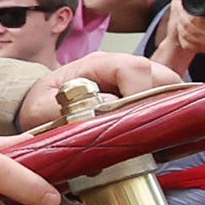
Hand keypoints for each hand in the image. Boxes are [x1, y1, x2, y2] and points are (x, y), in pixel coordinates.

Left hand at [16, 53, 170, 127]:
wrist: (35, 109)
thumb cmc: (39, 106)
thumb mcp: (43, 110)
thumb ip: (72, 109)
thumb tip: (109, 111)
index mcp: (98, 64)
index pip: (136, 68)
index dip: (141, 93)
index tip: (133, 121)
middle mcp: (121, 68)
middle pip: (162, 77)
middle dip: (163, 105)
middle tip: (147, 134)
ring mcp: (133, 82)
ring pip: (169, 90)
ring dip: (166, 114)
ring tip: (149, 138)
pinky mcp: (139, 98)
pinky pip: (164, 104)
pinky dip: (163, 121)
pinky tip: (151, 139)